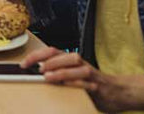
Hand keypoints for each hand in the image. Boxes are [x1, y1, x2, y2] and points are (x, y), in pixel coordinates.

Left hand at [21, 47, 143, 111]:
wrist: (119, 92)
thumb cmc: (91, 84)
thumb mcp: (72, 77)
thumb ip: (57, 73)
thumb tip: (35, 74)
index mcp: (71, 60)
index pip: (52, 51)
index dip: (36, 55)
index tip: (24, 64)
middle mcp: (80, 64)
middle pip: (63, 54)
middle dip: (48, 60)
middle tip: (36, 69)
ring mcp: (90, 74)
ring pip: (76, 66)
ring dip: (60, 70)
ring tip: (47, 76)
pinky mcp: (98, 86)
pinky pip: (87, 82)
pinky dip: (77, 84)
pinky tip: (67, 86)